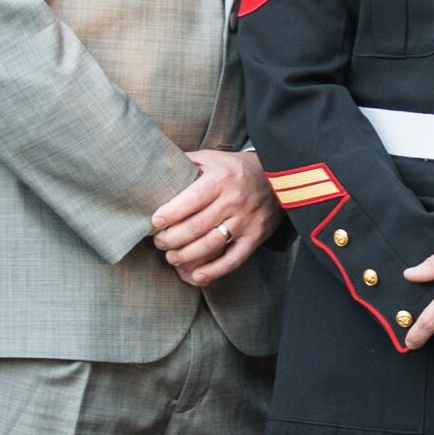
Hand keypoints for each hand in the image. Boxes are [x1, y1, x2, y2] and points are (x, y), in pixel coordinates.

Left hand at [152, 147, 282, 288]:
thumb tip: (156, 168)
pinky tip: (197, 276)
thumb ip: (186, 163)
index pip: (190, 201)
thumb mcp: (212, 158)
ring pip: (210, 245)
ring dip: (185, 256)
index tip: (155, 222)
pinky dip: (214, 271)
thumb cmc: (236, 169)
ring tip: (172, 257)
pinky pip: (233, 259)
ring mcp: (246, 221)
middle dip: (171, 239)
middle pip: (195, 227)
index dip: (169, 215)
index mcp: (221, 179)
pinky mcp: (256, 236)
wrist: (278, 177)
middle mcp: (234, 200)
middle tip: (159, 242)